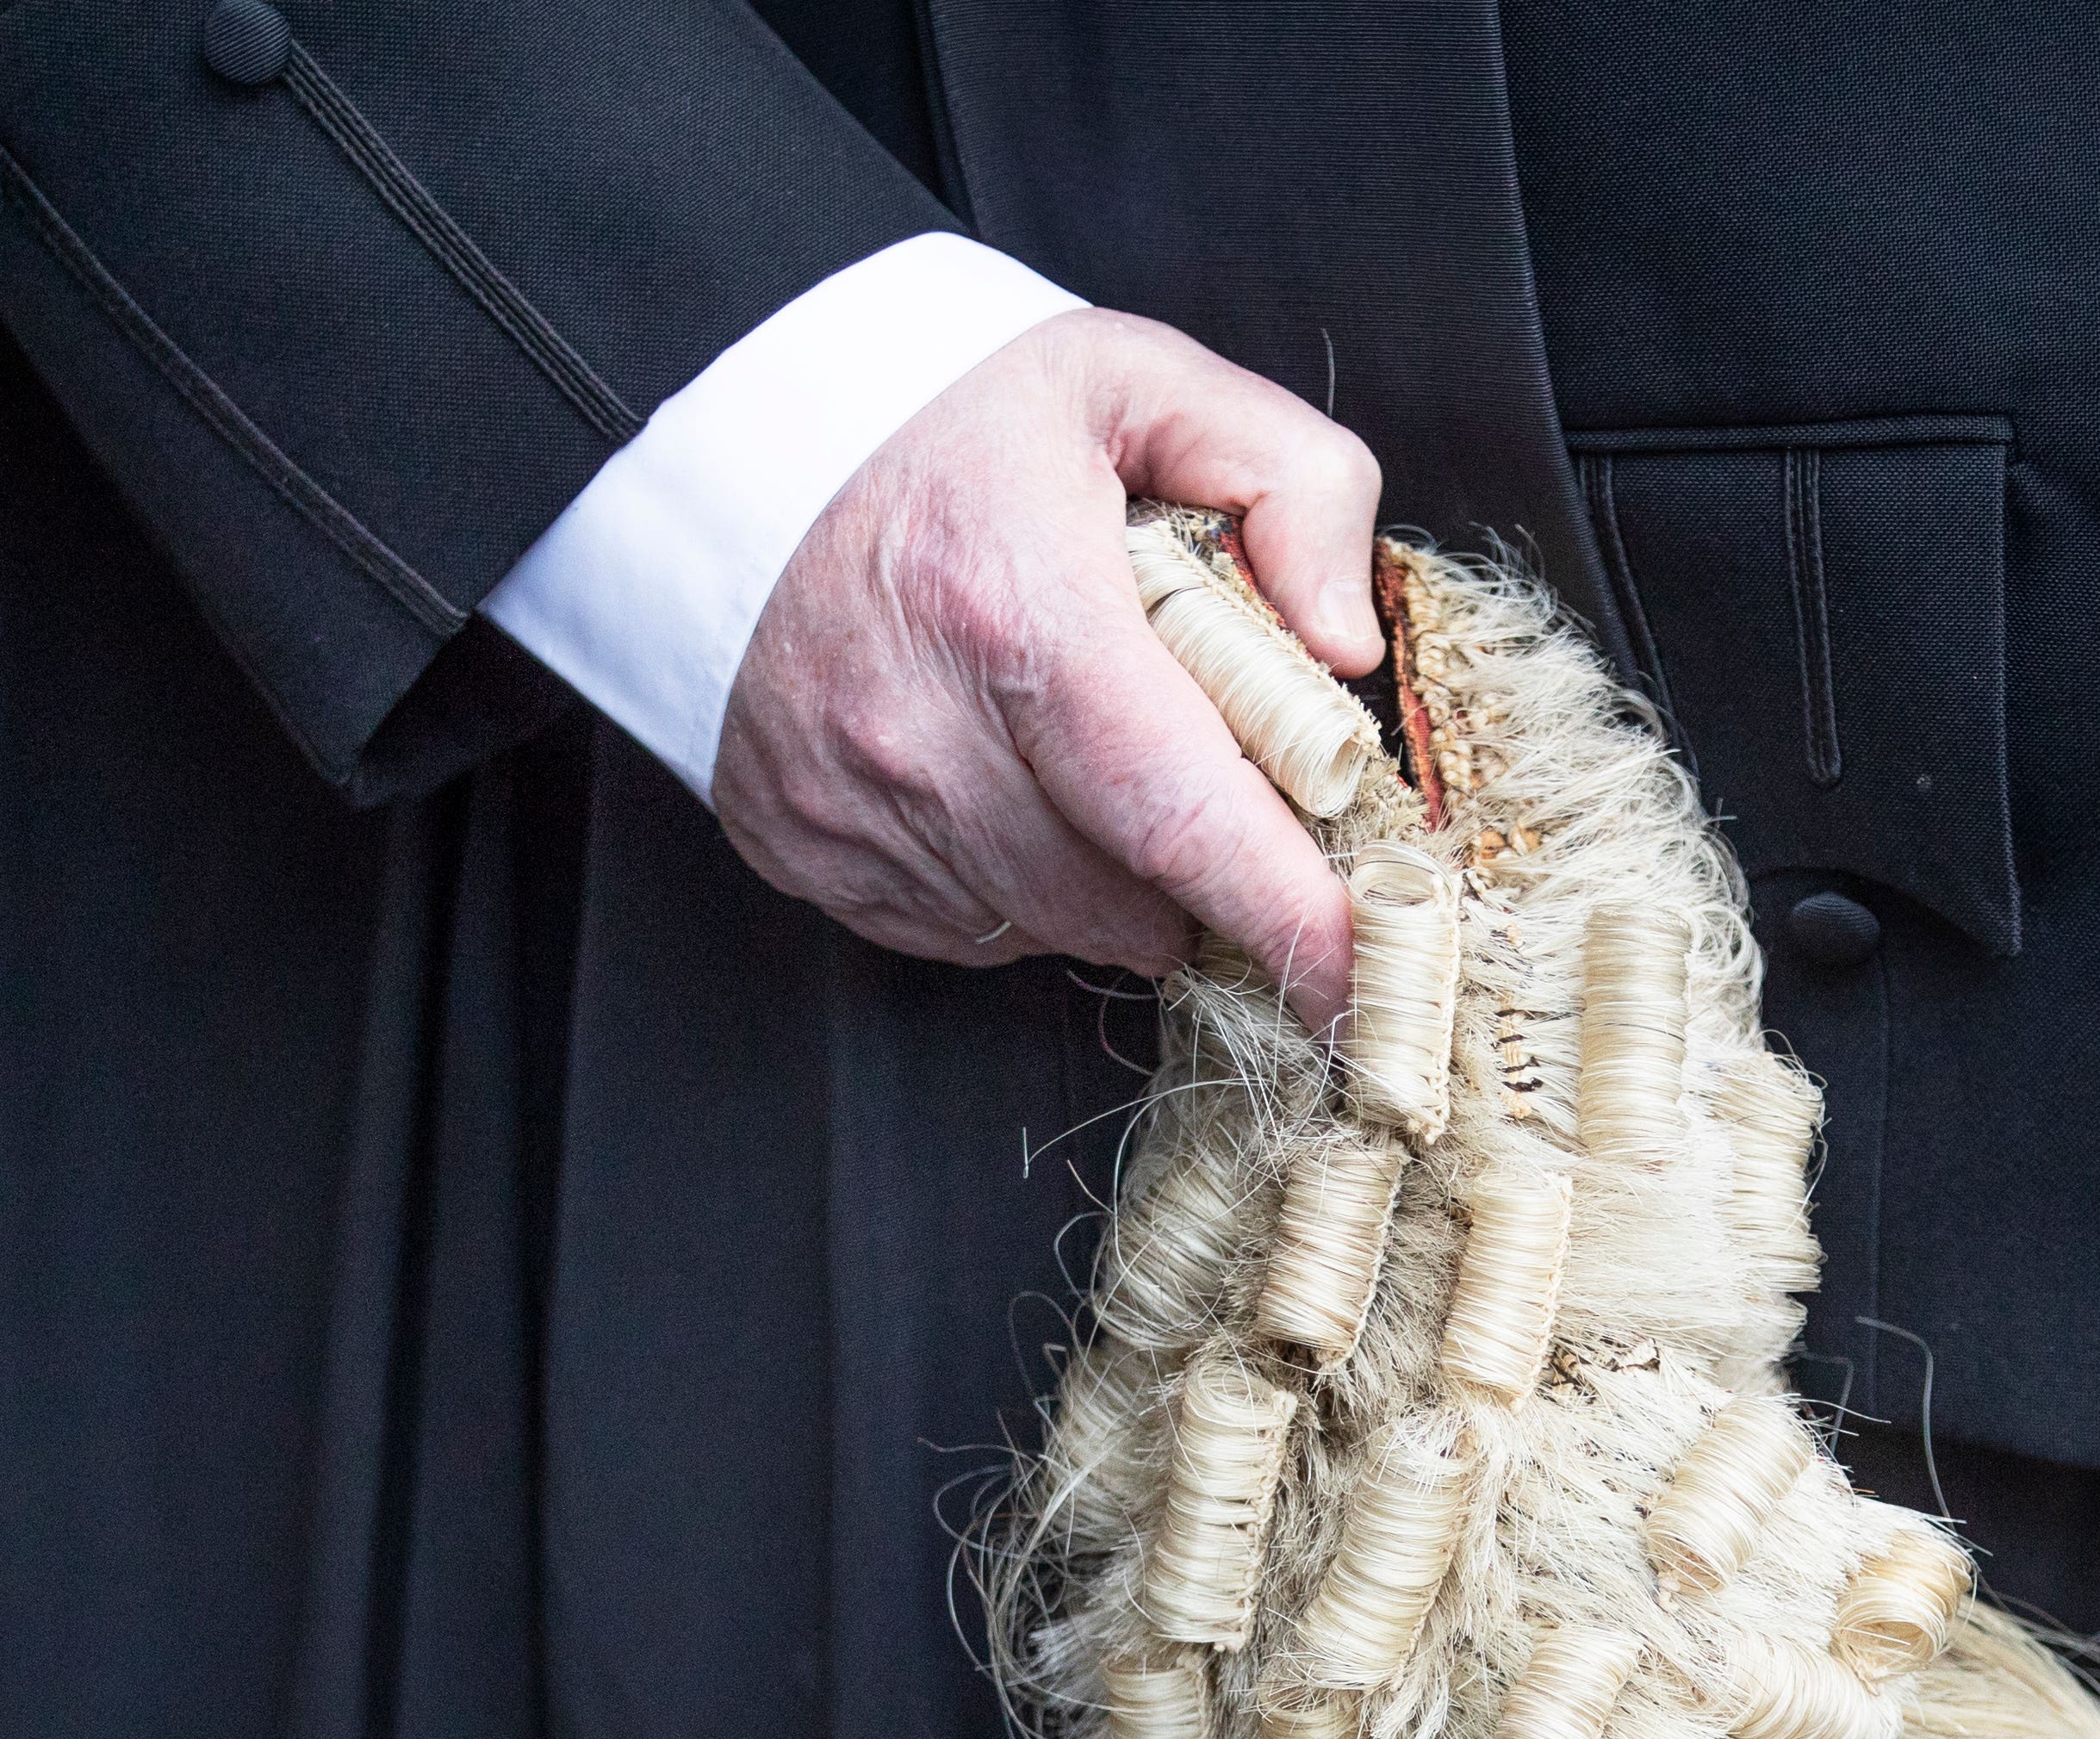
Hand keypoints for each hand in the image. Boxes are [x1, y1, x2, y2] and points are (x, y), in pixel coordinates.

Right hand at [713, 309, 1380, 1013]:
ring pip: (1054, 927)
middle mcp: (917, 731)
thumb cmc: (949, 413)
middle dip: (1211, 875)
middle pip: (1132, 898)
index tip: (1369, 993)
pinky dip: (1020, 880)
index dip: (1290, 919)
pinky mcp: (801, 847)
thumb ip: (1292, 483)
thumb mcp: (1146, 383)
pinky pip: (966, 929)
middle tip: (1220, 774)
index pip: (1182, 816)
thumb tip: (1346, 647)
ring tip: (1097, 754)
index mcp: (1016, 610)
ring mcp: (849, 804)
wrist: (730, 434)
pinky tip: (1007, 773)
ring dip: (1116, 881)